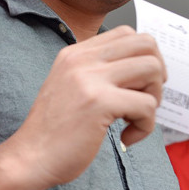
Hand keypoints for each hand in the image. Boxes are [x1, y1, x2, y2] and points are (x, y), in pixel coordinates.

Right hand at [0, 25, 165, 189]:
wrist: (31, 156)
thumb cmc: (54, 130)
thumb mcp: (69, 86)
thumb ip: (95, 72)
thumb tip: (140, 69)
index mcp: (74, 53)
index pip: (126, 33)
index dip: (142, 57)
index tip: (137, 83)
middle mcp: (81, 59)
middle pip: (145, 43)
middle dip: (157, 73)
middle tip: (144, 98)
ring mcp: (90, 78)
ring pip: (152, 69)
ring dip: (155, 97)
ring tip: (136, 117)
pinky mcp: (100, 102)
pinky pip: (148, 105)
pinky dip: (146, 127)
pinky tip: (126, 137)